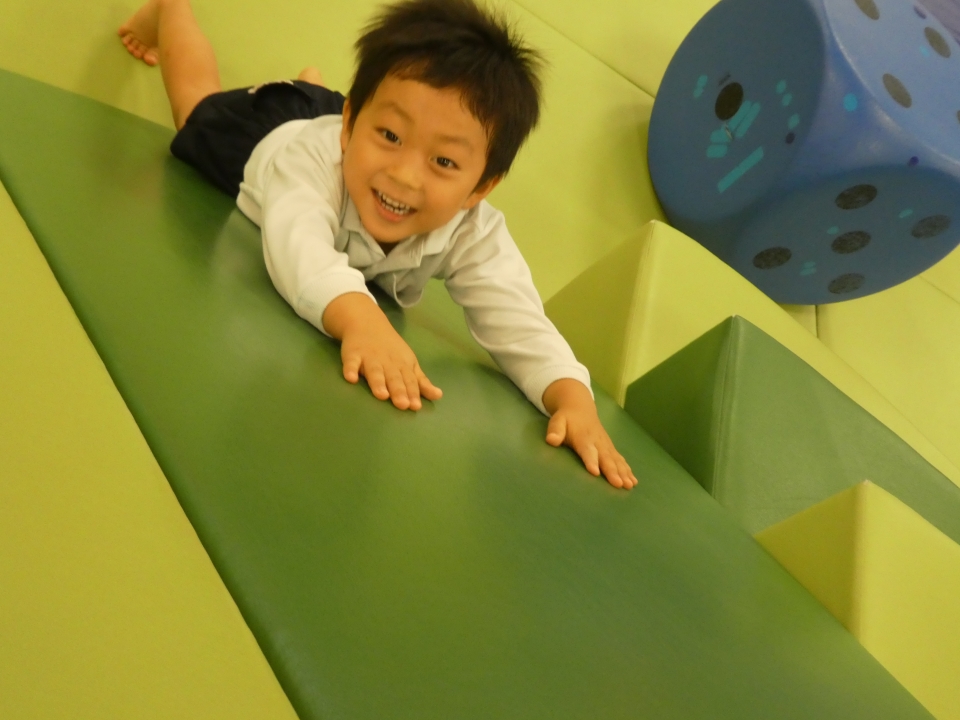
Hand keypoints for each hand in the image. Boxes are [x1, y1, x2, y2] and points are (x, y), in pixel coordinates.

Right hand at [322, 293, 441, 409]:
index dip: (412, 392)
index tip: (415, 406)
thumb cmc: (391, 350)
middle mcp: (387, 362)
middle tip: (403, 405)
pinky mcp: (352, 354)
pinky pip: (351, 362)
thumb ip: (421, 382)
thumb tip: (438, 396)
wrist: (367, 323)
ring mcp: (369, 358)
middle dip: (399, 390)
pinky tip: (350, 378)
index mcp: (402, 365)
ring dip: (378, 383)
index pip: (409, 380)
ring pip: (374, 371)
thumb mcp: (409, 363)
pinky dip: (350, 369)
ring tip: (382, 395)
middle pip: (394, 377)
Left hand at [542, 379, 636, 489]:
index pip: (587, 450)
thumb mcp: (557, 420)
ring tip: (629, 485)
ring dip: (623, 473)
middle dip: (612, 471)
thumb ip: (555, 430)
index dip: (591, 461)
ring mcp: (606, 445)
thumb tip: (551, 440)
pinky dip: (627, 470)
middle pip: (606, 458)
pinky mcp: (611, 448)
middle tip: (619, 484)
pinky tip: (633, 481)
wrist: (580, 408)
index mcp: (583, 437)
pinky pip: (620, 460)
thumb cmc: (566, 419)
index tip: (595, 472)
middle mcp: (597, 442)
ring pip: (616, 460)